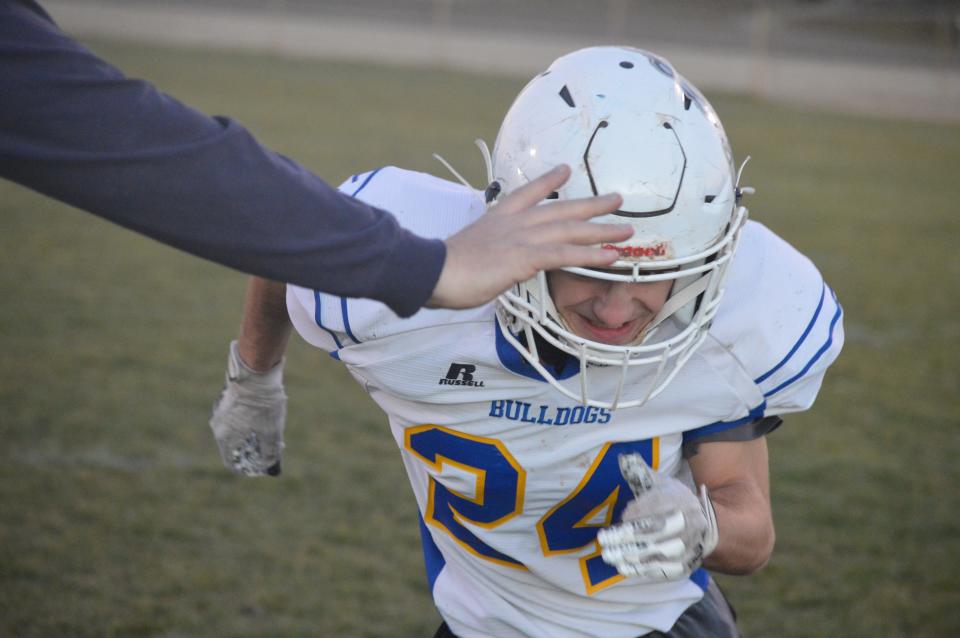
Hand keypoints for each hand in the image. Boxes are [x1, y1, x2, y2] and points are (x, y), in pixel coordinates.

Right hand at [209, 340, 286, 475]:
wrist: (256, 370)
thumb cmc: (263, 404)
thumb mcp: (271, 432)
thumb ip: (269, 452)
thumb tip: (269, 464)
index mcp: (224, 436)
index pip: (231, 462)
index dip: (247, 469)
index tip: (261, 470)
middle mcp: (219, 424)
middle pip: (236, 445)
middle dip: (254, 451)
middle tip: (272, 451)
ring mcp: (223, 410)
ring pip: (239, 429)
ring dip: (255, 434)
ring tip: (274, 432)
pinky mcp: (230, 397)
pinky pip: (241, 415)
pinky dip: (253, 419)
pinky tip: (269, 414)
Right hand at [427, 165, 632, 308]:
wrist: (432, 270)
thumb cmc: (443, 268)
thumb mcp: (468, 251)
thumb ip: (487, 251)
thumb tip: (491, 262)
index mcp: (498, 217)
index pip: (527, 194)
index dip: (548, 181)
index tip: (565, 170)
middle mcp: (514, 222)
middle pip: (561, 209)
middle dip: (591, 204)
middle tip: (616, 198)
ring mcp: (522, 238)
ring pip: (571, 229)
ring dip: (602, 229)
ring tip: (628, 230)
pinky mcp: (526, 257)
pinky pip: (566, 254)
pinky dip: (592, 255)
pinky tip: (612, 256)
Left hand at [597, 454, 718, 581]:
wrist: (702, 524)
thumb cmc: (671, 501)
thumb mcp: (658, 482)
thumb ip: (640, 472)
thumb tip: (624, 458)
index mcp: (680, 498)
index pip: (657, 506)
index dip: (635, 515)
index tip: (616, 522)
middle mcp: (689, 520)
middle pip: (659, 530)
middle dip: (629, 537)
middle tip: (604, 542)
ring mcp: (691, 543)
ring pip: (662, 552)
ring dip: (634, 556)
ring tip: (610, 557)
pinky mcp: (688, 563)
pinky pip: (666, 569)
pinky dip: (644, 570)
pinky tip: (624, 567)